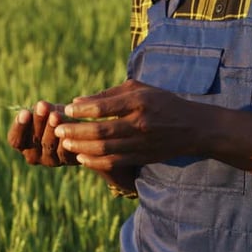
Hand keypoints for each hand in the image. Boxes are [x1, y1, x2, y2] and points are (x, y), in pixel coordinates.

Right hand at [7, 101, 78, 166]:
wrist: (75, 128)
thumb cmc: (55, 115)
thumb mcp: (46, 111)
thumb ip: (42, 109)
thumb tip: (42, 106)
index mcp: (22, 143)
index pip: (15, 139)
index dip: (19, 126)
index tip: (25, 112)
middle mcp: (33, 155)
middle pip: (33, 140)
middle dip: (38, 121)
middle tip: (42, 106)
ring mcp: (50, 160)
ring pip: (48, 145)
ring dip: (51, 129)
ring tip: (55, 115)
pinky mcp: (66, 160)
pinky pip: (65, 150)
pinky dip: (65, 138)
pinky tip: (68, 126)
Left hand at [54, 79, 208, 170]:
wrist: (193, 128)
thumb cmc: (162, 102)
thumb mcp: (140, 89)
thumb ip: (109, 94)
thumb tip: (78, 101)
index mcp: (139, 101)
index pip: (104, 107)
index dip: (81, 110)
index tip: (66, 109)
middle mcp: (140, 123)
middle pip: (100, 131)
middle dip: (75, 131)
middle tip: (58, 129)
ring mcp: (141, 143)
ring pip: (104, 149)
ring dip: (81, 148)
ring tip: (65, 143)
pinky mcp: (141, 157)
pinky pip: (114, 162)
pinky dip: (95, 161)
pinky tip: (81, 158)